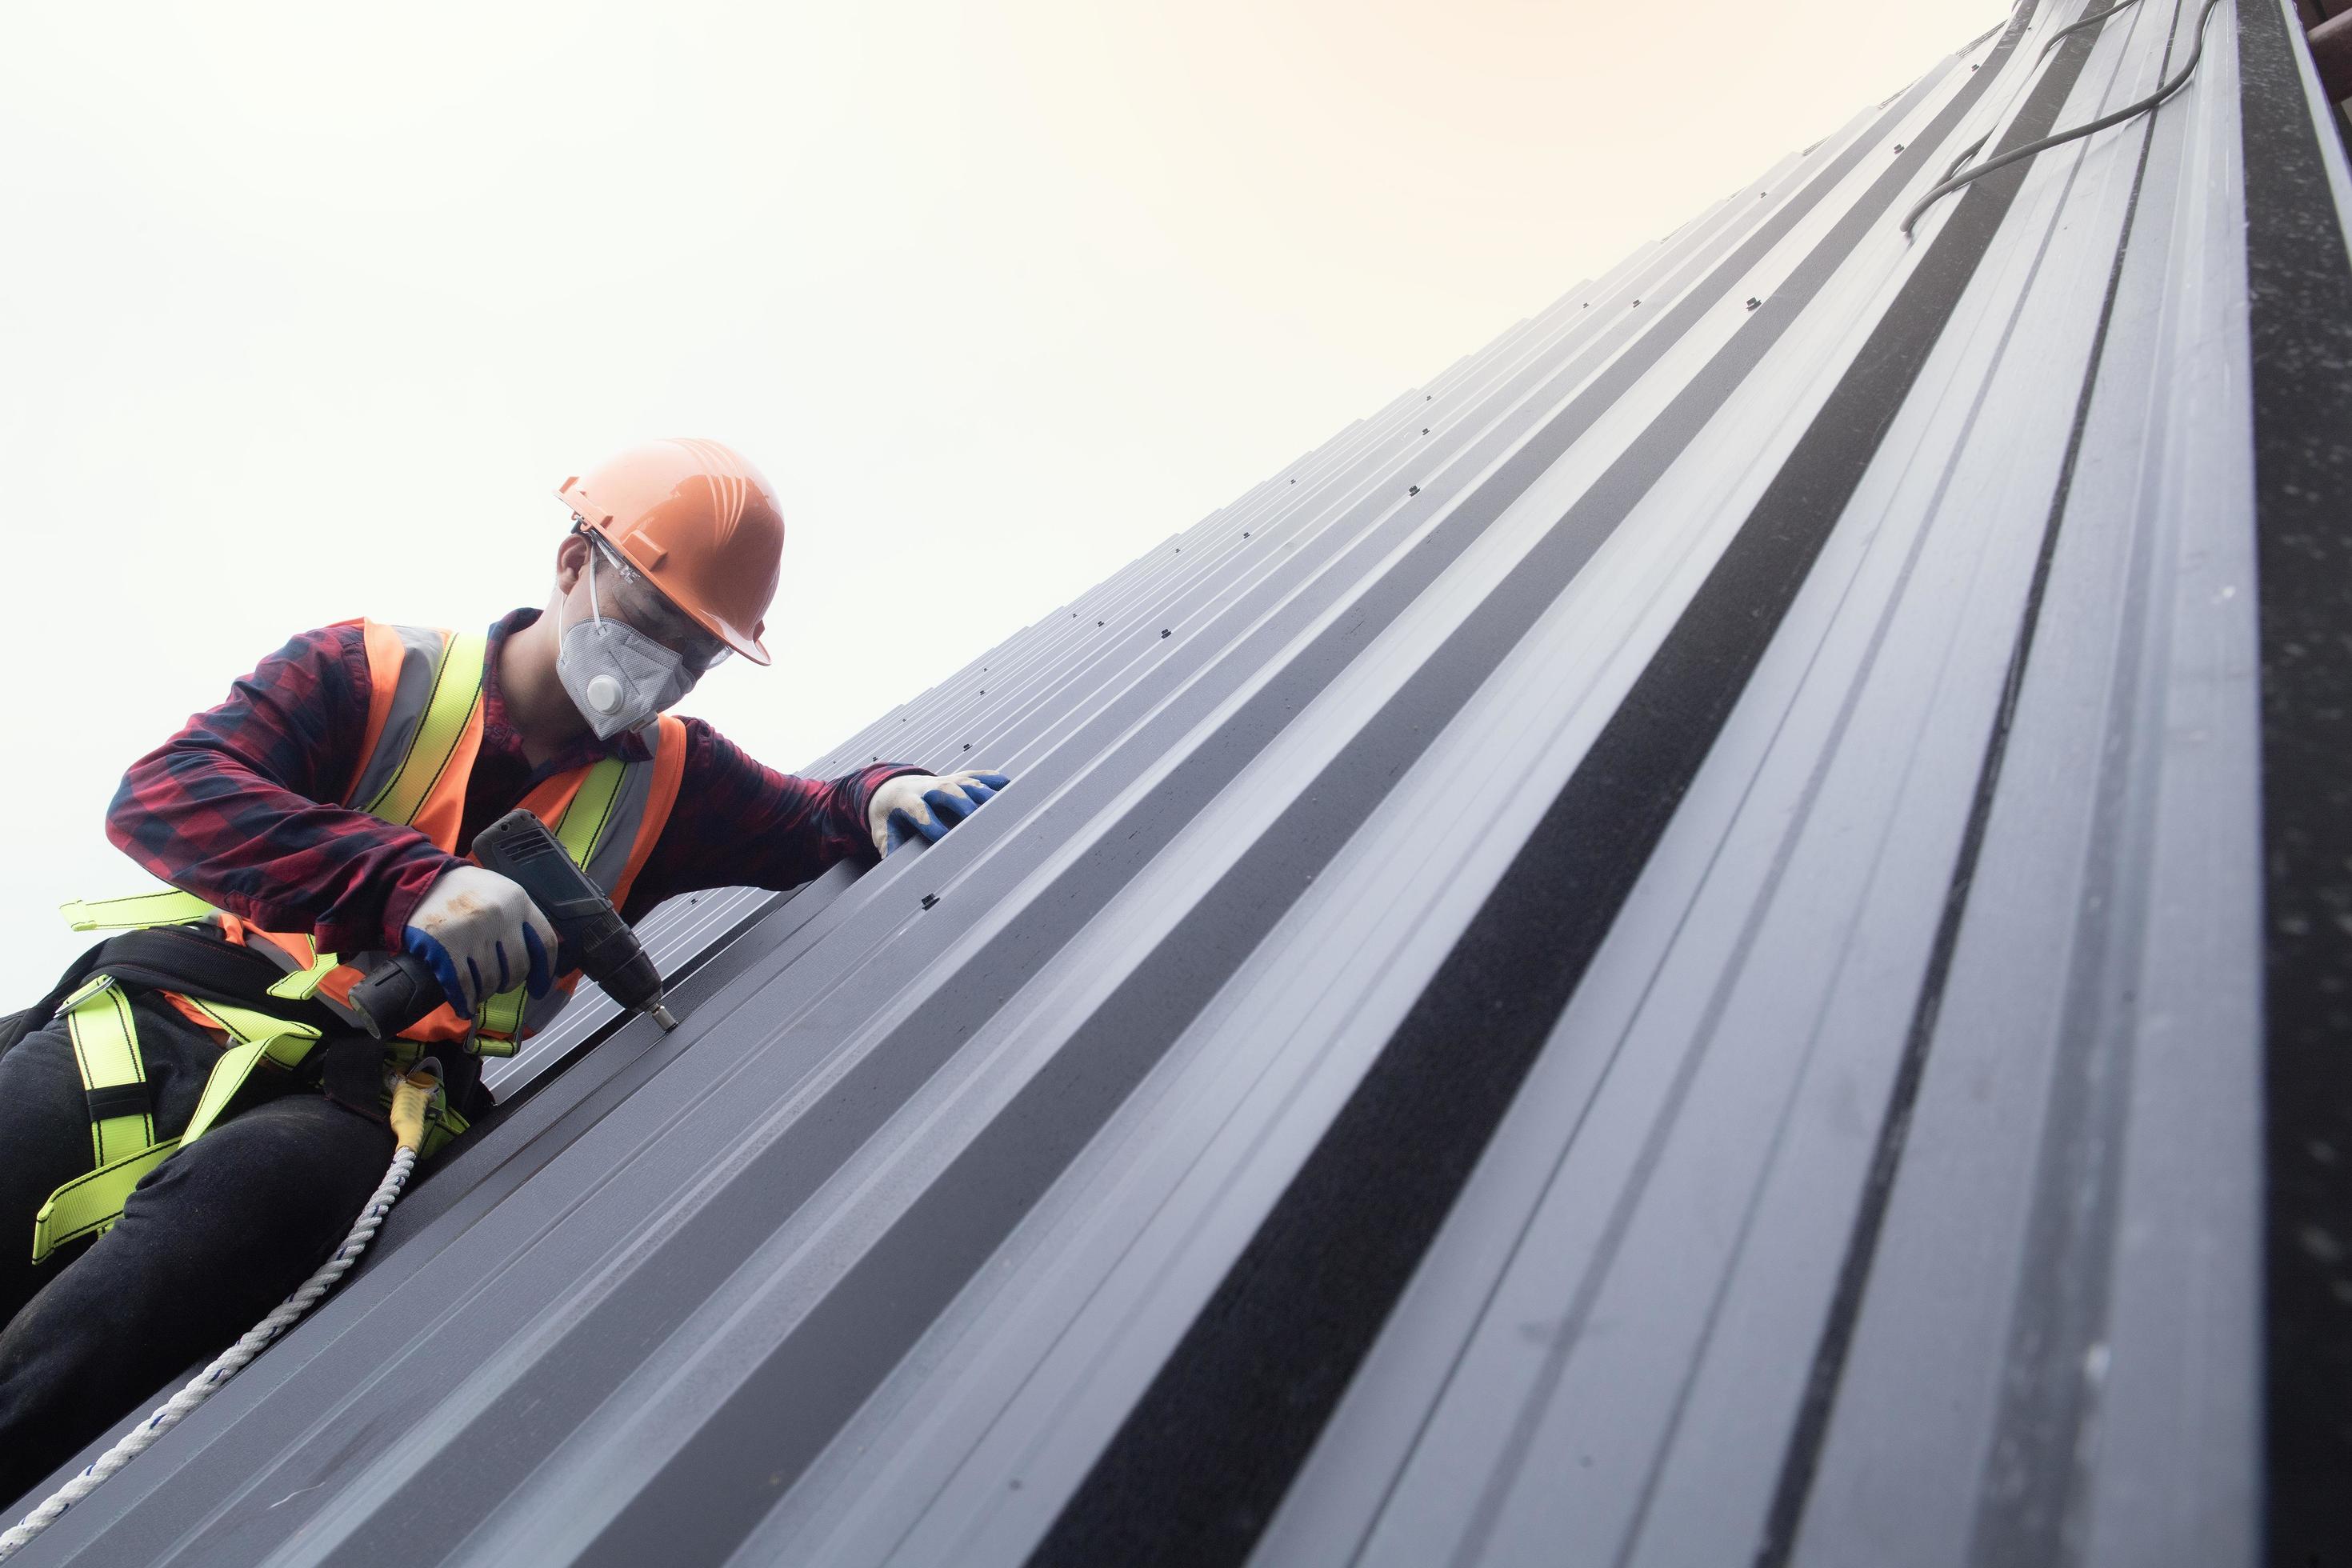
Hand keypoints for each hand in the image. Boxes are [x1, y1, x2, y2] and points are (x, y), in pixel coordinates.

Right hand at [400, 864, 557, 1017]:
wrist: (417, 877)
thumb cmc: (464, 890)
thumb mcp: (501, 892)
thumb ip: (520, 918)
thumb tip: (536, 956)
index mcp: (518, 901)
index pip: (545, 943)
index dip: (544, 971)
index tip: (538, 988)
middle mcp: (500, 915)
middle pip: (518, 967)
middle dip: (510, 983)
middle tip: (499, 985)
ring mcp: (472, 931)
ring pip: (491, 979)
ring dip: (486, 992)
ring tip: (480, 991)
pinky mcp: (445, 945)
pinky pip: (463, 984)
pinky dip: (466, 999)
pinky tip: (465, 1005)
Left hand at [868, 770, 1009, 854]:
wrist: (890, 787)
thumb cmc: (889, 815)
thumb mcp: (882, 830)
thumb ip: (889, 846)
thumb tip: (894, 865)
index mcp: (905, 799)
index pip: (917, 808)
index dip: (930, 821)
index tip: (941, 837)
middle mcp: (927, 787)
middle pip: (946, 791)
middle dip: (961, 803)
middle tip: (975, 819)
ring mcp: (944, 780)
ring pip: (965, 782)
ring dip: (983, 792)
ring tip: (1002, 805)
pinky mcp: (956, 778)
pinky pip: (976, 775)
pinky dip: (992, 780)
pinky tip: (1009, 786)